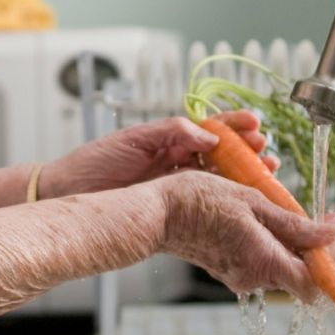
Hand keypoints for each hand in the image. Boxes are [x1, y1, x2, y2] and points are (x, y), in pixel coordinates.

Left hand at [42, 111, 278, 198]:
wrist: (68, 194)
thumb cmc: (93, 163)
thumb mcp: (132, 140)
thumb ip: (171, 132)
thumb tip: (208, 134)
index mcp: (169, 140)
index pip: (210, 129)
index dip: (235, 126)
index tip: (255, 125)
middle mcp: (177, 162)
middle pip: (223, 155)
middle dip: (248, 152)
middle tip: (267, 154)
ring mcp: (176, 186)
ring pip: (219, 179)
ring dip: (244, 176)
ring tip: (266, 174)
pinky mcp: (171, 208)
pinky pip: (204, 203)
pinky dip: (226, 201)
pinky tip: (242, 202)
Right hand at [153, 172, 334, 302]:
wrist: (157, 213)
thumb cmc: (199, 201)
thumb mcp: (253, 202)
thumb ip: (295, 225)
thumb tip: (332, 236)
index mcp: (264, 262)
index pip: (315, 285)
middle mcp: (254, 277)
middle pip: (303, 276)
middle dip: (324, 251)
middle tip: (334, 223)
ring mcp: (240, 275)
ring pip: (285, 267)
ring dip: (303, 246)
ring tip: (309, 217)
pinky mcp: (230, 268)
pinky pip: (265, 262)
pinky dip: (280, 246)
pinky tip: (280, 222)